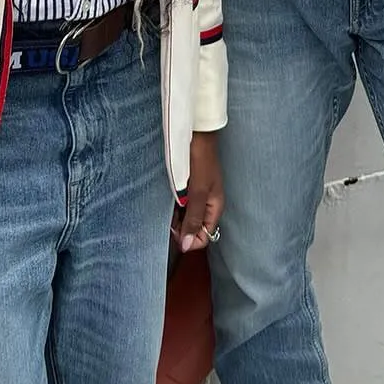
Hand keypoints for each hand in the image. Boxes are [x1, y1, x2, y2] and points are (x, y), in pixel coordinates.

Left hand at [175, 131, 223, 253]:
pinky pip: (182, 206)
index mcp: (215, 208)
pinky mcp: (190, 190)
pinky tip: (169, 199)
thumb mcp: (198, 193)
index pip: (205, 237)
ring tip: (169, 206)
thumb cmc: (201, 162)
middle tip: (169, 217)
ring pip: (186, 218)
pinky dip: (175, 207)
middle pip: (194, 229)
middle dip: (181, 228)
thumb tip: (187, 245)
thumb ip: (193, 219)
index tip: (175, 230)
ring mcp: (199, 198)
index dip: (189, 239)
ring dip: (176, 217)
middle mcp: (208, 206)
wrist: (197, 137)